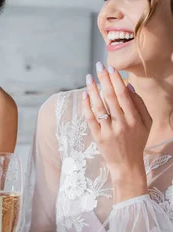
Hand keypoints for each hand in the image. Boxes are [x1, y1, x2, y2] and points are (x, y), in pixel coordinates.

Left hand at [82, 63, 150, 182]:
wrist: (127, 164)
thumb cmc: (137, 141)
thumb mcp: (146, 123)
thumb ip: (139, 104)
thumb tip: (128, 86)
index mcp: (134, 119)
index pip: (123, 95)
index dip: (116, 80)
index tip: (111, 68)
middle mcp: (121, 124)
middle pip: (110, 97)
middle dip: (104, 79)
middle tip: (98, 66)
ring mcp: (108, 131)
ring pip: (98, 106)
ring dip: (92, 90)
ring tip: (89, 78)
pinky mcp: (98, 137)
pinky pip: (90, 119)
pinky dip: (86, 106)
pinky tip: (84, 95)